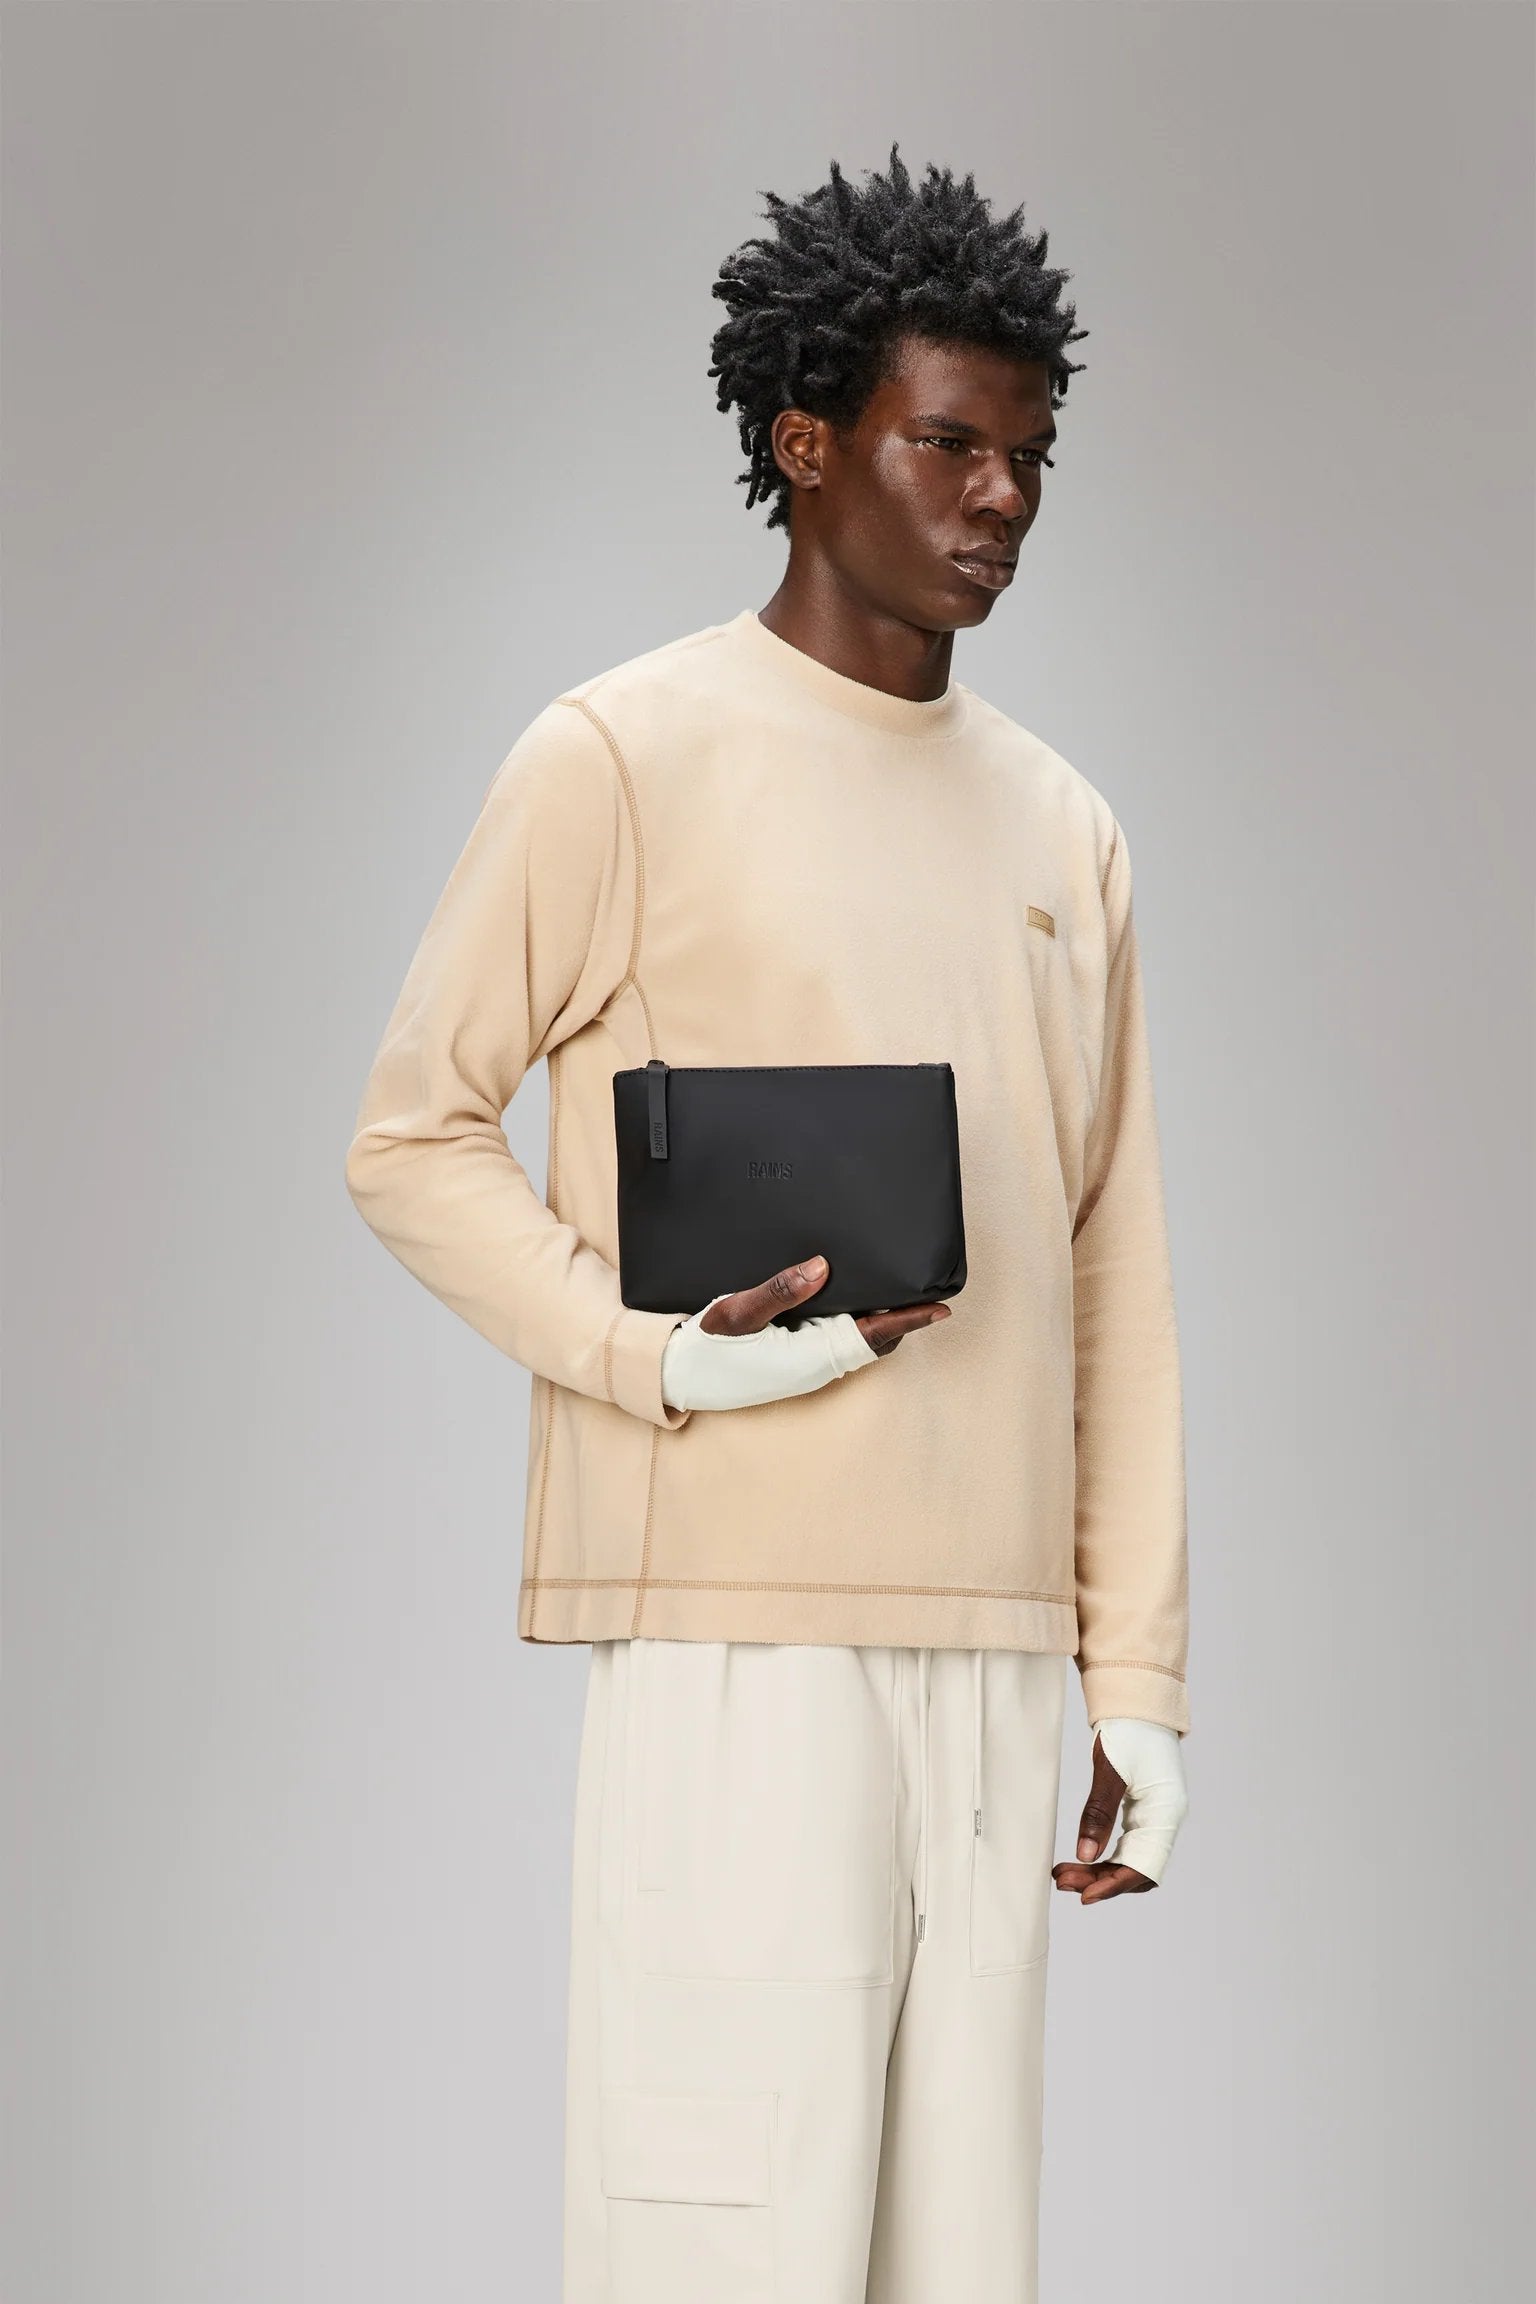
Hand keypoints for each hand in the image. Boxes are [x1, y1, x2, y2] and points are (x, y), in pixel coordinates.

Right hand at [700, 1254, 952, 1352]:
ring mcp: (806, 1363)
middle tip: (927, 1283)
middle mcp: (815, 1365)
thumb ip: (779, 1290)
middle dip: (903, 1315)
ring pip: (856, 1337)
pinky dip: (854, 1315)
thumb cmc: (707, 1346)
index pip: (872, 1337)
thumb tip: (822, 1267)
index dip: (909, 1320)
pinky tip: (852, 1289)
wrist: (678, 1372)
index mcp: (808, 1358)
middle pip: (874, 1339)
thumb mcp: (737, 1312)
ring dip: (879, 1314)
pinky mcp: (796, 1357)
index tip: (941, 1307)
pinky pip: (836, 1336)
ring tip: (899, 1281)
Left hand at [1051, 1717, 1187, 1902]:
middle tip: (1063, 1882)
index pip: (1143, 1865)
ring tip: (1064, 1875)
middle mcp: (1165, 1819)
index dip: (1114, 1885)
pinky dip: (1102, 1854)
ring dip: (1098, 1870)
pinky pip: (1125, 1844)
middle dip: (1100, 1880)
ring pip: (1129, 1858)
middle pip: (1135, 1867)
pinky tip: (1079, 1858)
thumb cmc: (1129, 1731)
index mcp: (1166, 1813)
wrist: (1138, 1703)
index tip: (1085, 1896)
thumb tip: (1085, 1855)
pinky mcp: (1143, 1810)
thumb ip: (1099, 1813)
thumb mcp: (1109, 1771)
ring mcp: (1155, 1816)